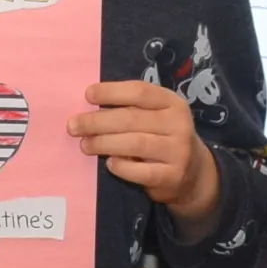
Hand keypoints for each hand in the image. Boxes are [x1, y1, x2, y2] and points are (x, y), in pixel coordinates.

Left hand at [75, 79, 220, 230]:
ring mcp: (178, 151)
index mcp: (172, 103)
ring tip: (85, 145)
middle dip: (97, 121)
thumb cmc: (162, 138)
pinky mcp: (172, 176)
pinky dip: (122, 167)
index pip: (140, 92)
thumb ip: (130, 109)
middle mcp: (178, 124)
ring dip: (104, 143)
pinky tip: (109, 164)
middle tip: (73, 126)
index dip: (111, 92)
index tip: (87, 95)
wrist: (193, 173)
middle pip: (132, 118)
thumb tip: (88, 107)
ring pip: (135, 144)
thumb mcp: (155, 117)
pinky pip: (142, 172)